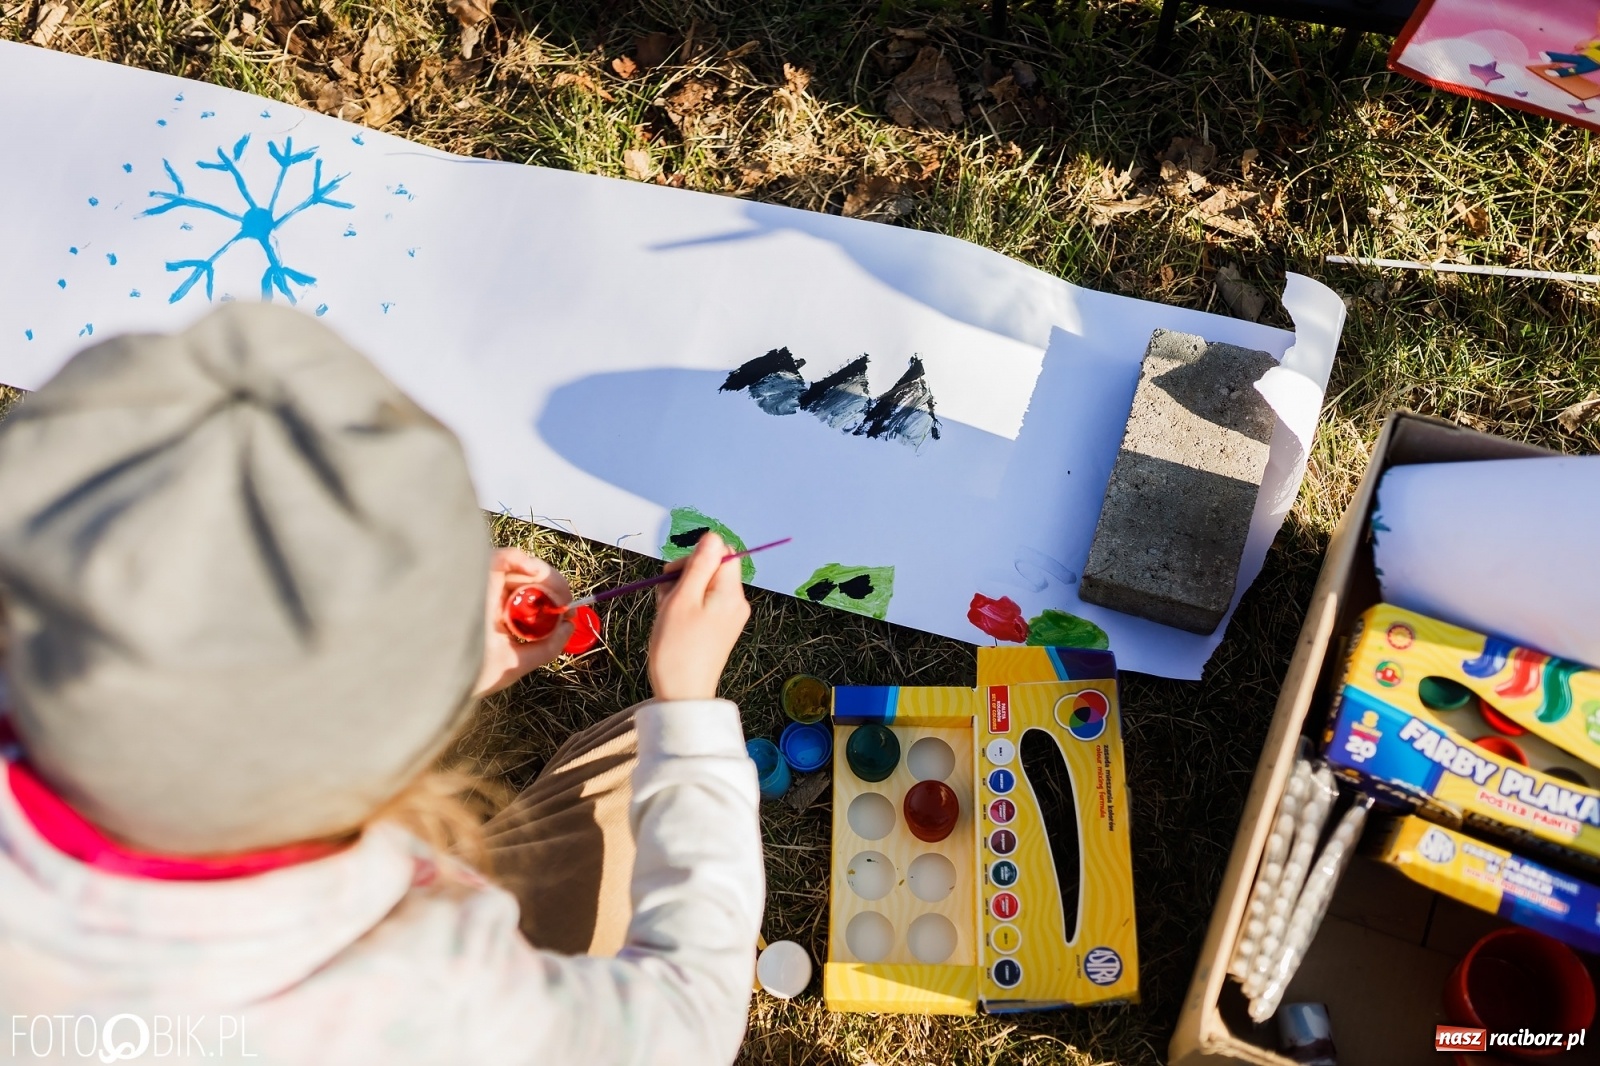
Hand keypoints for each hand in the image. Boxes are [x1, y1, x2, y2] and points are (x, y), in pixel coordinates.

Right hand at [473, 548, 572, 698]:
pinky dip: (522, 559)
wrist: (435, 667)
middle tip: (565, 603)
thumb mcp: (513, 664)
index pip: (529, 603)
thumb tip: (569, 627)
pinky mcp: (476, 573)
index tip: (570, 613)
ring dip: (546, 577)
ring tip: (558, 595)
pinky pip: (503, 556)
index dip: (552, 604)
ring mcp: (481, 585)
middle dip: (553, 590)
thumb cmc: (469, 670)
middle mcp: (488, 600)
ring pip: (520, 569)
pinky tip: (535, 572)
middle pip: (528, 584)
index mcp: (495, 619)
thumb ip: (544, 649)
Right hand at [648, 532, 750, 700]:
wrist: (682, 694)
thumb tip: (713, 536)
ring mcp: (728, 616)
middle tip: (666, 598)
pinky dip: (685, 606)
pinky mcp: (719, 628)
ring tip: (667, 613)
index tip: (675, 575)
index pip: (721, 551)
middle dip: (684, 575)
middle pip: (711, 568)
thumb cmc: (677, 648)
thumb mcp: (682, 599)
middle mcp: (735, 602)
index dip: (695, 556)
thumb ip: (698, 565)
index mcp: (730, 592)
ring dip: (680, 591)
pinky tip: (672, 621)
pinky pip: (703, 603)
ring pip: (703, 586)